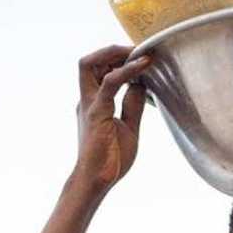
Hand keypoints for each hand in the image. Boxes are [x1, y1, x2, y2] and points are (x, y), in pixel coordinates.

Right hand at [71, 46, 152, 191]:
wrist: (98, 181)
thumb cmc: (110, 160)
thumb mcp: (129, 126)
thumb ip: (132, 104)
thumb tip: (141, 84)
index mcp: (94, 103)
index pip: (99, 70)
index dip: (117, 59)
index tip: (141, 58)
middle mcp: (87, 100)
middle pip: (90, 62)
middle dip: (113, 51)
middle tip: (139, 51)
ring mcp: (90, 104)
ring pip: (91, 64)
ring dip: (116, 53)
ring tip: (140, 52)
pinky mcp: (97, 112)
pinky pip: (110, 82)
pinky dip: (128, 70)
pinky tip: (144, 64)